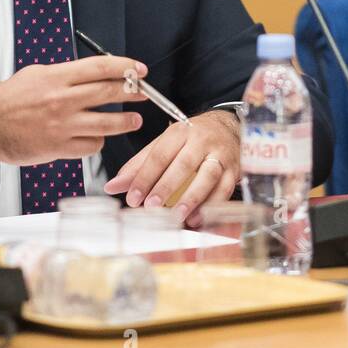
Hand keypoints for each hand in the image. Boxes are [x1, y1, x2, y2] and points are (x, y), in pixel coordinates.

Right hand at [0, 57, 148, 165]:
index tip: (139, 70)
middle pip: (109, 93)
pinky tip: (98, 138)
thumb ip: (67, 74)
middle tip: (144, 94)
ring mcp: (61, 125)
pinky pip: (91, 146)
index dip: (126, 67)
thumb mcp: (37, 74)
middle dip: (133, 93)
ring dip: (125, 122)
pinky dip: (98, 142)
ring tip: (133, 120)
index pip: (100, 67)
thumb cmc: (9, 99)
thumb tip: (96, 73)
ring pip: (106, 124)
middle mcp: (61, 100)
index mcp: (56, 78)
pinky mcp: (58, 148)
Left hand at [104, 110, 239, 225]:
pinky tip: (198, 219)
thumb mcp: (164, 145)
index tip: (132, 198)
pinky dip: (213, 205)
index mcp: (179, 131)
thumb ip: (139, 166)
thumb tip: (112, 187)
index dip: (145, 177)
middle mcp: (202, 140)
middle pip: (184, 163)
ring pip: (208, 175)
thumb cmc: (191, 140)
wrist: (228, 128)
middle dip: (166, 186)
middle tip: (151, 206)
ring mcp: (221, 154)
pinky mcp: (235, 168)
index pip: (159, 154)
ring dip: (192, 197)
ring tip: (177, 216)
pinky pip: (226, 188)